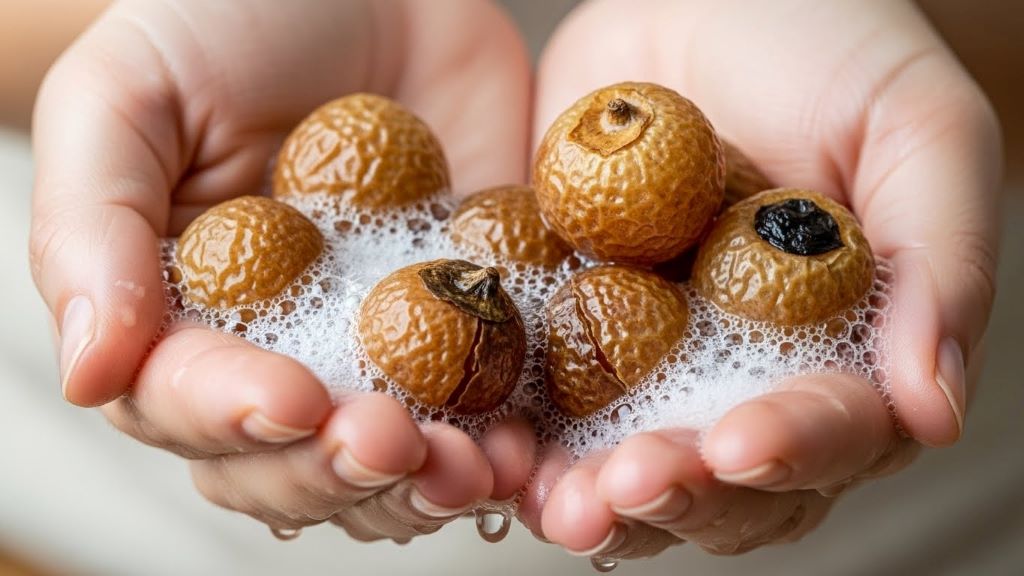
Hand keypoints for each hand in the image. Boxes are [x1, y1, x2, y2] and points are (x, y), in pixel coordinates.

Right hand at [29, 0, 534, 538]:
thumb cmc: (231, 21)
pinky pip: (493, 407)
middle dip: (339, 471)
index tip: (291, 401)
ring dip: (430, 485)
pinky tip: (530, 444)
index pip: (190, 406)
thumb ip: (88, 228)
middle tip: (392, 444)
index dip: (235, 419)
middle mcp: (281, 354)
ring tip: (473, 467)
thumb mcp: (129, 95)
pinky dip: (510, 442)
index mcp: (183, 319)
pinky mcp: (475, 326)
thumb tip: (87, 373)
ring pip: (394, 465)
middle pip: (293, 465)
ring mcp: (386, 349)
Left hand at [522, 0, 1000, 556]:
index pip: (833, 430)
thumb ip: (940, 259)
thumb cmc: (826, 46)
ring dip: (593, 495)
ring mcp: (648, 360)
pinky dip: (519, 435)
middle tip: (628, 486)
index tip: (740, 444)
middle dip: (678, 492)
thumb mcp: (913, 126)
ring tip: (560, 504)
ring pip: (626, 462)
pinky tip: (495, 450)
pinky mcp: (565, 329)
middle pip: (723, 478)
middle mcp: (744, 375)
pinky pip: (539, 398)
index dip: (791, 447)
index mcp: (844, 348)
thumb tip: (935, 408)